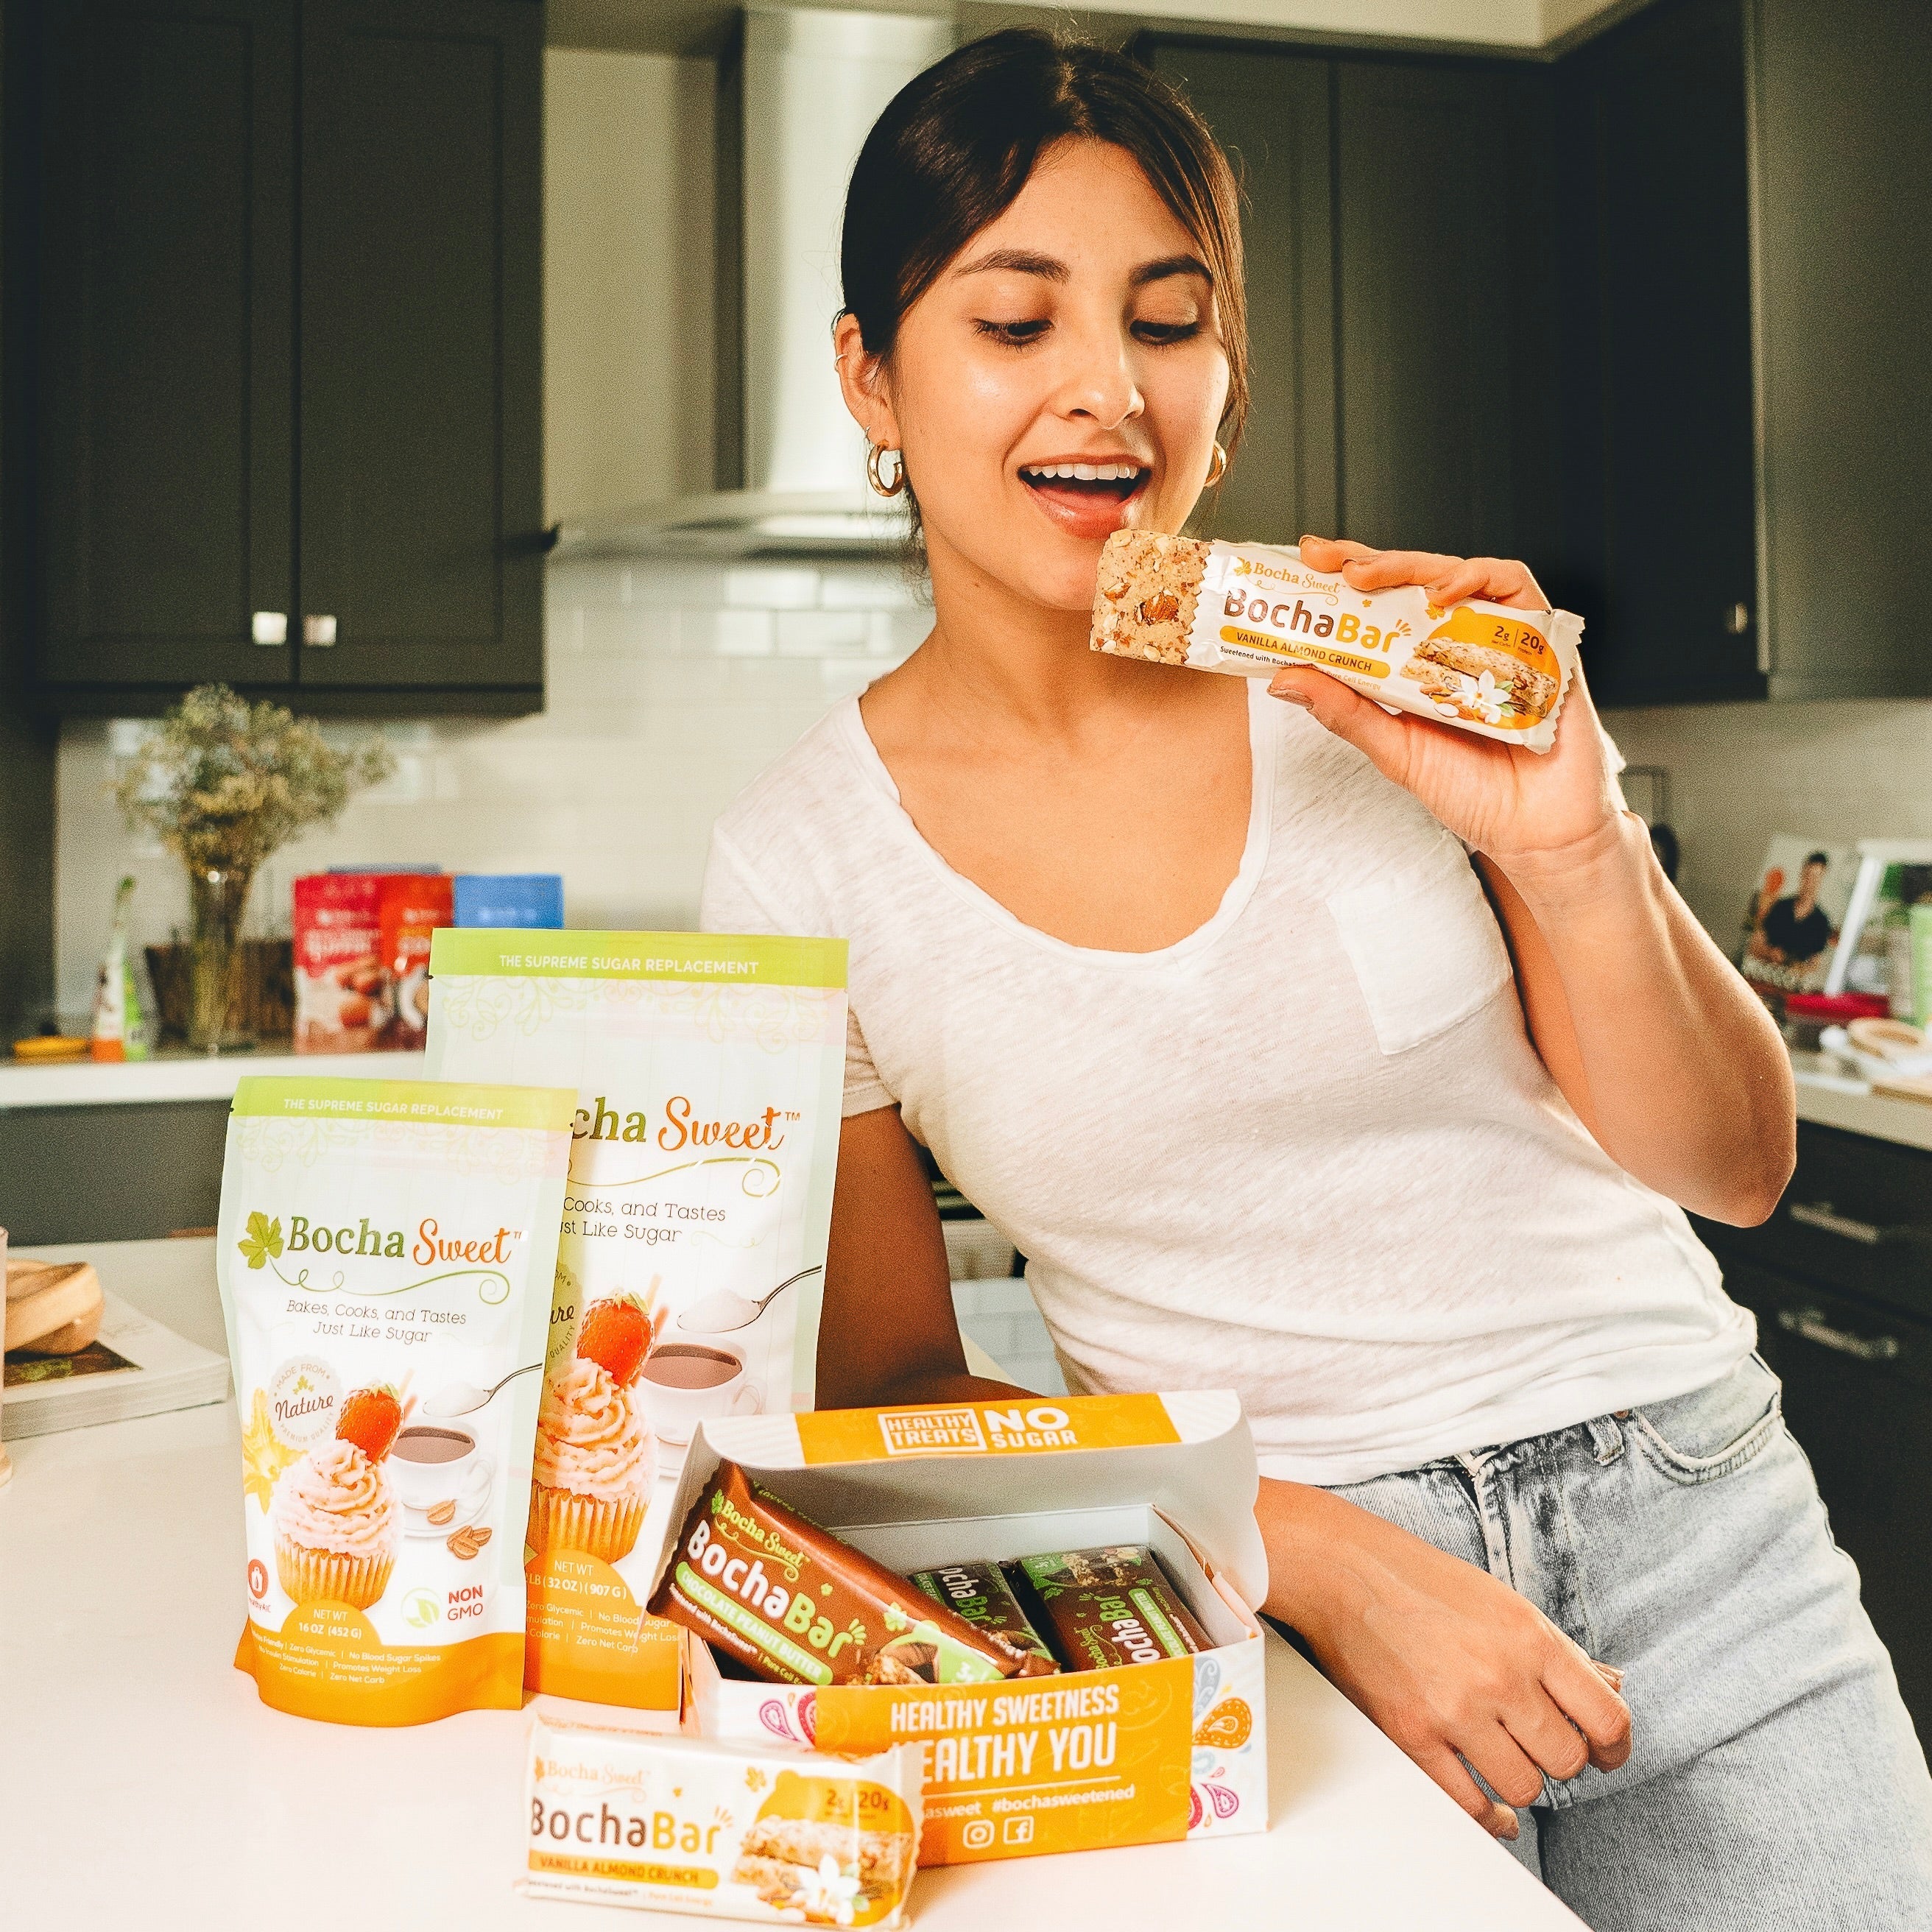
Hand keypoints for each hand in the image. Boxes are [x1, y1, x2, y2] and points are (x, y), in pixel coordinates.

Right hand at [1260, 1479, 1631, 1837]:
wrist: (1344, 1571)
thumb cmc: (1421, 1580)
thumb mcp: (1503, 1601)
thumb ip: (1559, 1650)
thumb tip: (1611, 1686)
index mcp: (1529, 1637)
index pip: (1606, 1717)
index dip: (1614, 1746)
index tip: (1606, 1752)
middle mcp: (1499, 1675)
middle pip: (1567, 1760)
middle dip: (1560, 1759)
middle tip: (1543, 1748)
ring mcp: (1455, 1709)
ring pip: (1523, 1787)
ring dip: (1520, 1781)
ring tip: (1506, 1761)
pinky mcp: (1412, 1734)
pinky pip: (1468, 1803)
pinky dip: (1488, 1817)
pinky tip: (1493, 1811)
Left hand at [1267, 536, 1626, 869]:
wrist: (1537, 830)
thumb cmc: (1472, 793)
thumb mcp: (1394, 750)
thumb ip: (1345, 713)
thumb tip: (1285, 678)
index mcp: (1418, 664)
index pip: (1378, 607)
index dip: (1342, 580)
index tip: (1304, 564)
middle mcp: (1458, 642)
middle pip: (1411, 581)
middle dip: (1365, 562)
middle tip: (1326, 561)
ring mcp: (1499, 636)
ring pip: (1455, 573)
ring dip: (1409, 566)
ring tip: (1366, 576)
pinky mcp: (1541, 638)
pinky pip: (1513, 587)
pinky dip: (1476, 579)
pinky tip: (1444, 594)